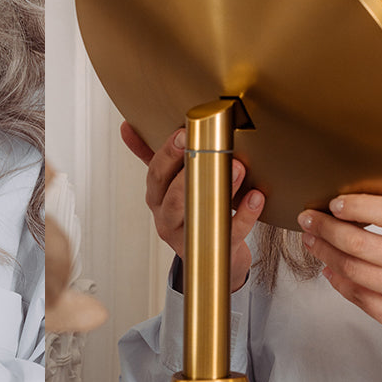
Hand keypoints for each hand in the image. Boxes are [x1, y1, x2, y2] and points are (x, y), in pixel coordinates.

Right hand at [121, 122, 262, 292]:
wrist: (213, 254)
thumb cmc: (190, 210)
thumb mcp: (167, 184)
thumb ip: (150, 156)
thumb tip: (126, 127)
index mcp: (156, 198)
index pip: (156, 174)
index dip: (168, 154)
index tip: (184, 133)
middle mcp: (167, 219)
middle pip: (174, 197)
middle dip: (193, 170)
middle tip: (215, 148)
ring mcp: (189, 237)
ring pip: (200, 214)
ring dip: (220, 189)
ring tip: (238, 168)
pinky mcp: (215, 249)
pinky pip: (229, 233)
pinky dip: (244, 215)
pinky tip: (255, 197)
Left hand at [297, 194, 381, 350]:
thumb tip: (347, 214)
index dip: (357, 205)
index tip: (333, 202)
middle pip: (359, 243)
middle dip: (325, 228)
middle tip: (308, 219)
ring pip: (351, 269)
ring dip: (324, 252)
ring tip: (311, 240)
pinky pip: (356, 295)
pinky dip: (336, 280)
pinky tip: (327, 269)